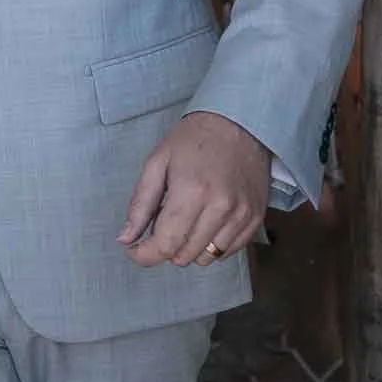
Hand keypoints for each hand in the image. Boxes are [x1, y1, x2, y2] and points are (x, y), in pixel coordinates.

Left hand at [119, 109, 270, 267]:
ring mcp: (241, 216)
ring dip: (189, 247)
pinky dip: (211, 245)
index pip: (165, 245)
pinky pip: (228, 252)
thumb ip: (140, 204)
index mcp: (192, 192)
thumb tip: (125, 239)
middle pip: (184, 255)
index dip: (145, 255)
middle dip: (165, 247)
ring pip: (207, 258)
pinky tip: (205, 223)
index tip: (134, 250)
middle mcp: (220, 208)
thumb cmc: (194, 139)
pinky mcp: (255, 219)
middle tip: (161, 223)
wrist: (239, 123)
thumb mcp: (157, 163)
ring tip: (186, 220)